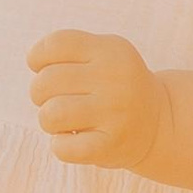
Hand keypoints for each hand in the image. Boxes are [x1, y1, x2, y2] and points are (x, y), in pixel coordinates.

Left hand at [25, 30, 166, 169]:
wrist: (159, 122)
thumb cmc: (115, 85)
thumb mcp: (104, 54)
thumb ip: (68, 50)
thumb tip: (33, 60)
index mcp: (110, 50)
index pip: (56, 44)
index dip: (37, 57)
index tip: (42, 68)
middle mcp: (115, 79)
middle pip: (46, 81)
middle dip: (39, 93)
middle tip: (55, 99)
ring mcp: (115, 114)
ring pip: (50, 115)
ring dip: (47, 120)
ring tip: (62, 121)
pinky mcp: (111, 146)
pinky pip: (62, 148)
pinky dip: (59, 145)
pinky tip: (72, 140)